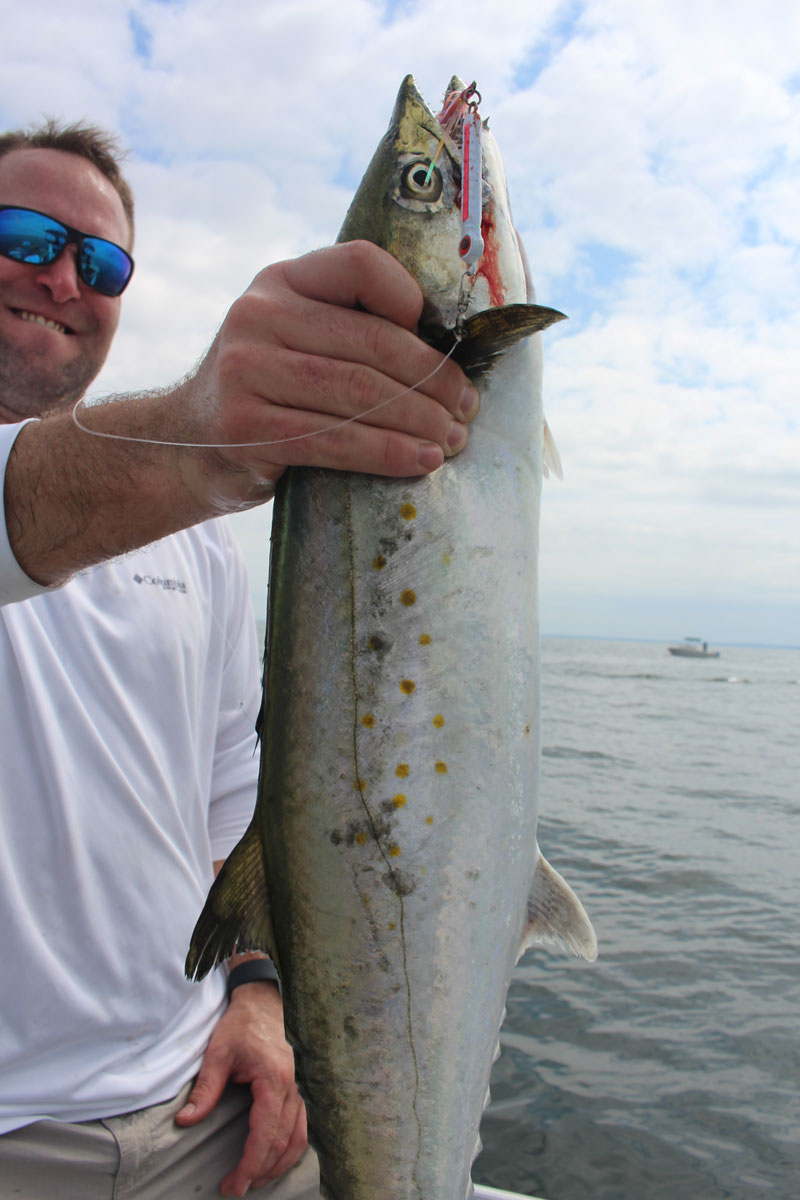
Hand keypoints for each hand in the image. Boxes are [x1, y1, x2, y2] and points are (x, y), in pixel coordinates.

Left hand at [175, 981, 305, 1196]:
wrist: (263, 1000)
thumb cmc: (241, 1025)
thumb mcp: (217, 1053)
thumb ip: (205, 1089)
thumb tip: (185, 1121)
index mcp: (274, 1079)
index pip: (266, 1133)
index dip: (251, 1163)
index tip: (235, 1184)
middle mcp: (293, 1087)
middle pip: (283, 1141)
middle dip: (261, 1171)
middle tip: (237, 1188)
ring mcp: (299, 1088)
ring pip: (298, 1138)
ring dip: (279, 1164)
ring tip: (255, 1179)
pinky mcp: (299, 1088)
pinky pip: (301, 1126)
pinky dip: (290, 1148)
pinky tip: (275, 1158)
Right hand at [181, 239, 479, 510]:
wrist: (187, 446)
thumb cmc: (268, 392)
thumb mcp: (294, 337)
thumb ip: (347, 326)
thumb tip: (445, 344)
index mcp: (280, 280)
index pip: (361, 264)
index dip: (411, 298)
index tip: (441, 344)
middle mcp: (257, 315)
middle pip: (371, 343)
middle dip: (433, 379)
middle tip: (467, 408)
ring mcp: (246, 372)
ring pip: (359, 394)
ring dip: (420, 421)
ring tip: (454, 439)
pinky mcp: (246, 429)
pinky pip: (336, 440)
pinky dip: (388, 453)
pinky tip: (422, 462)